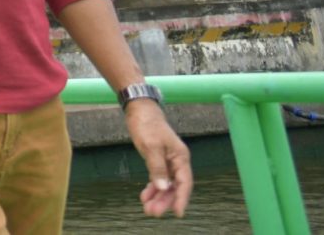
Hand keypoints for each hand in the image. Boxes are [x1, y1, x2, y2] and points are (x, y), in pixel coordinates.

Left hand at [126, 101, 191, 217]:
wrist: (139, 110)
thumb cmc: (147, 125)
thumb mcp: (151, 146)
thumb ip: (157, 167)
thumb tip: (163, 187)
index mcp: (180, 157)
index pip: (184, 182)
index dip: (181, 198)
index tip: (177, 213)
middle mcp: (177, 161)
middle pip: (175, 186)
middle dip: (165, 200)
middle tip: (153, 212)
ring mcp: (168, 161)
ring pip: (166, 184)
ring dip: (158, 197)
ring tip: (148, 208)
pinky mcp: (158, 161)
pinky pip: (158, 178)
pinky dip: (152, 188)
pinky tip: (145, 196)